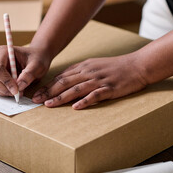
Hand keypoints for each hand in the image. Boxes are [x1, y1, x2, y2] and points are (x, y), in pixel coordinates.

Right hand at [0, 46, 51, 95]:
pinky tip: (15, 90)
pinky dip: (4, 92)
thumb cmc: (37, 58)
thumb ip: (29, 74)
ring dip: (4, 92)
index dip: (5, 81)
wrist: (36, 58)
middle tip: (18, 94)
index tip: (16, 90)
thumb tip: (19, 86)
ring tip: (19, 92)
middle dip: (4, 88)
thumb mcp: (37, 65)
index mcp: (3, 52)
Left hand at [32, 54, 147, 108]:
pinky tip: (75, 107)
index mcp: (83, 67)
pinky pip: (95, 95)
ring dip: (61, 97)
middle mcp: (88, 72)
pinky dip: (85, 101)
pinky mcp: (109, 88)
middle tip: (35, 100)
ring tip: (49, 105)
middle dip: (48, 92)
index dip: (47, 86)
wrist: (137, 65)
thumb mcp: (94, 65)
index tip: (36, 93)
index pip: (61, 77)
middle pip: (64, 82)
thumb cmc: (115, 67)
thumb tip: (63, 81)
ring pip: (75, 89)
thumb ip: (79, 72)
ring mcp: (98, 80)